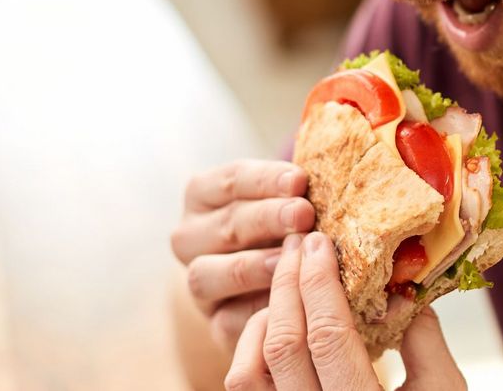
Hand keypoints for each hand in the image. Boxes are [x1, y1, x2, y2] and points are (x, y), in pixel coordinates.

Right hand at [172, 159, 315, 350]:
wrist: (270, 277)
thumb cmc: (287, 224)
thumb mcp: (285, 199)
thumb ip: (294, 191)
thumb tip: (312, 181)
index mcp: (203, 195)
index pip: (231, 180)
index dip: (265, 180)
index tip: (300, 180)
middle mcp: (190, 238)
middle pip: (225, 225)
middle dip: (266, 218)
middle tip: (304, 215)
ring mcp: (199, 282)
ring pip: (207, 274)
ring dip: (251, 266)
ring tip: (289, 259)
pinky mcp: (215, 322)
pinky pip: (226, 319)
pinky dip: (254, 310)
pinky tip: (286, 303)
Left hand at [225, 231, 466, 390]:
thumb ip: (425, 341)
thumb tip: (404, 289)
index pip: (327, 337)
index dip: (319, 283)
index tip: (320, 243)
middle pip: (281, 345)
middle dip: (288, 284)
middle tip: (299, 245)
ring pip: (247, 372)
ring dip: (264, 319)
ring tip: (288, 288)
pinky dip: (254, 352)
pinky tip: (278, 328)